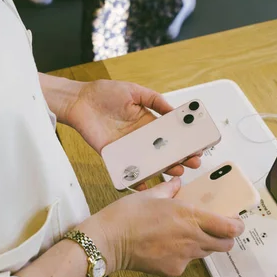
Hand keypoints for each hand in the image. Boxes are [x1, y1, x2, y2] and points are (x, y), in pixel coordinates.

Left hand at [65, 80, 201, 181]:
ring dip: (164, 169)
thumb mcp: (135, 91)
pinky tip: (146, 185)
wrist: (79, 102)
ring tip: (178, 171)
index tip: (197, 145)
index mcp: (147, 122)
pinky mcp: (114, 156)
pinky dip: (136, 180)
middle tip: (193, 162)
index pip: (170, 135)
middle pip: (164, 151)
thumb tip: (174, 110)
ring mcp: (128, 148)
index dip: (183, 141)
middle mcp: (140, 137)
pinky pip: (128, 170)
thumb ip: (155, 100)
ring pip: (150, 162)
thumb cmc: (104, 93)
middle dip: (180, 157)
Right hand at [77, 177, 244, 276]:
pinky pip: (186, 262)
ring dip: (203, 245)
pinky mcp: (173, 270)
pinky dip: (181, 255)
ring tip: (184, 236)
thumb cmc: (128, 214)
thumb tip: (177, 184)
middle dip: (224, 237)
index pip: (229, 227)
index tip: (235, 221)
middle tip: (215, 229)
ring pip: (205, 253)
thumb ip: (170, 189)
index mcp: (190, 216)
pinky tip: (165, 247)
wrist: (108, 242)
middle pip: (224, 245)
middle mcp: (192, 239)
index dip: (237, 226)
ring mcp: (183, 257)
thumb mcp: (150, 195)